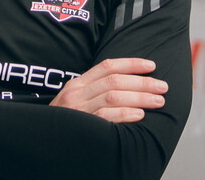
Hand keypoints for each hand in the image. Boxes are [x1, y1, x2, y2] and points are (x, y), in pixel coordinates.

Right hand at [50, 58, 166, 122]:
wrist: (42, 140)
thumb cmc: (64, 122)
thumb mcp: (73, 101)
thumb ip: (93, 92)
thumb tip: (125, 86)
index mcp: (77, 84)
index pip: (107, 66)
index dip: (131, 64)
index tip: (151, 65)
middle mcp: (77, 93)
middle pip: (115, 80)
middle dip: (142, 82)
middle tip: (162, 86)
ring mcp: (79, 109)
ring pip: (114, 96)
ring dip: (140, 97)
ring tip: (158, 101)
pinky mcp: (82, 125)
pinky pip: (107, 116)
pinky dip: (125, 113)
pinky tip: (139, 114)